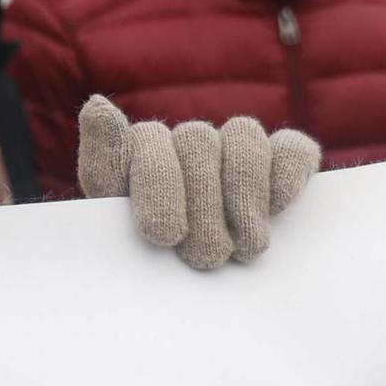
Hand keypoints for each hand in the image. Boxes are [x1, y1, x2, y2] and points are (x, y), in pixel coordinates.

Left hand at [77, 96, 319, 269]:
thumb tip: (95, 105)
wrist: (202, 281)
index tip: (162, 234)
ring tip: (241, 249)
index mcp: (139, 150)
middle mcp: (188, 139)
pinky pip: (290, 149)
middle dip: (201, 205)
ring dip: (243, 196)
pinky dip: (285, 178)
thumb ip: (105, 167)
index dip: (156, 181)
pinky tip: (275, 213)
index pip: (146, 140)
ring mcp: (236, 144)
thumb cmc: (153, 252)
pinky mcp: (284, 156)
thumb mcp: (115, 222)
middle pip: (197, 141)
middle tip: (202, 257)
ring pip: (243, 138)